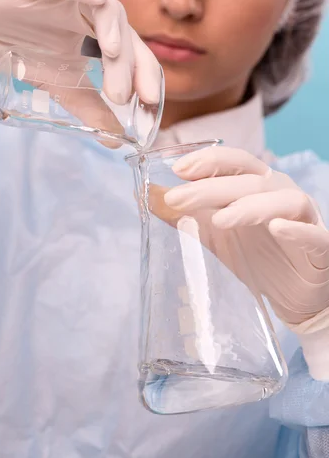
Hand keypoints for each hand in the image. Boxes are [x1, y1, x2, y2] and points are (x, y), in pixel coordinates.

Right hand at [0, 0, 161, 134]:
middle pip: (123, 29)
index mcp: (100, 30)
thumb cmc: (21, 50)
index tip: (153, 102)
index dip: (146, 72)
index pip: (134, 49)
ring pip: (105, 1)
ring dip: (113, 26)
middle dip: (126, 64)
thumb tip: (115, 139)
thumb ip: (90, 108)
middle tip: (120, 96)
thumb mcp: (62, 85)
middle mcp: (91, 8)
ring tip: (111, 55)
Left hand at [161, 146, 328, 379]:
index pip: (234, 161)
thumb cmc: (255, 258)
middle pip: (249, 179)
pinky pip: (312, 232)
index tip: (177, 170)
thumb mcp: (212, 235)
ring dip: (249, 205)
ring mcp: (303, 219)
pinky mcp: (320, 247)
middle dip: (211, 187)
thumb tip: (145, 195)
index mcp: (256, 185)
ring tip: (219, 219)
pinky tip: (276, 228)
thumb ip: (183, 214)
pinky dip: (295, 228)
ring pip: (282, 199)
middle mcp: (280, 194)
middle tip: (178, 199)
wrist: (294, 297)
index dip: (208, 160)